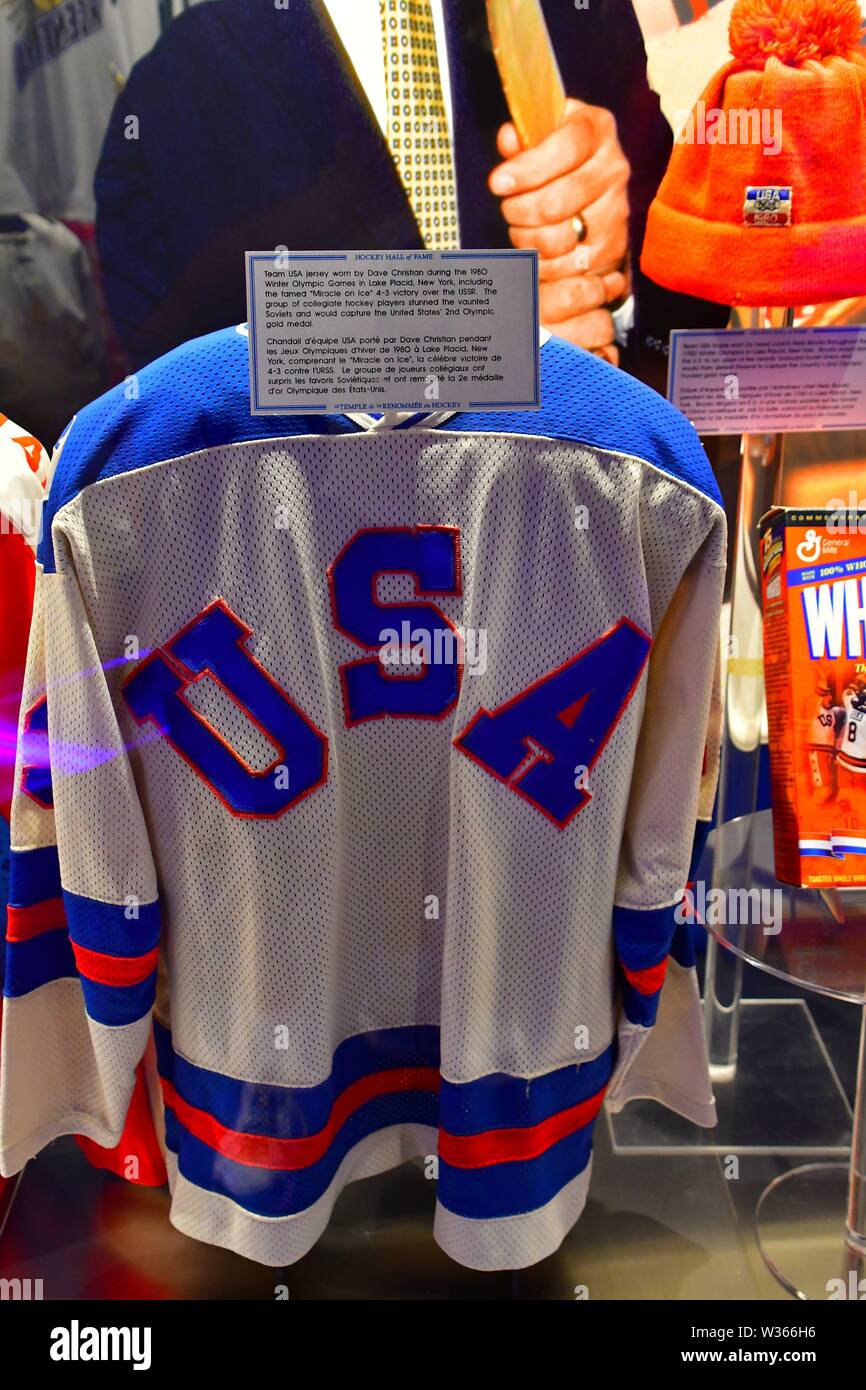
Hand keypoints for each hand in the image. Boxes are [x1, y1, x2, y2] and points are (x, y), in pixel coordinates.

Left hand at [489, 99, 630, 360]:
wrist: (596, 192)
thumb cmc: (560, 159)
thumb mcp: (543, 136)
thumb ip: (523, 137)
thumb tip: (509, 138)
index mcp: (596, 129)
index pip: (565, 148)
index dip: (527, 168)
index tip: (498, 183)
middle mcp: (613, 169)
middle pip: (555, 203)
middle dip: (519, 210)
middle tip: (509, 210)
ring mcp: (616, 211)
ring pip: (557, 239)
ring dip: (527, 239)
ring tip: (522, 229)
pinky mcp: (612, 248)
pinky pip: (564, 267)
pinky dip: (541, 264)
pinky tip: (535, 251)